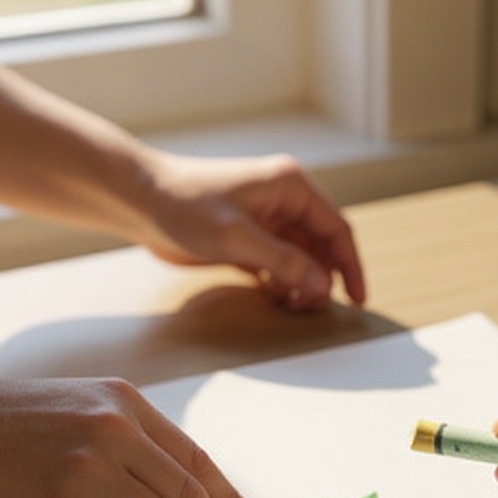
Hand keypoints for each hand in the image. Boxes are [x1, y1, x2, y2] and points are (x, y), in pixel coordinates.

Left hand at [136, 151, 365, 312]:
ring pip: (302, 259)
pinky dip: (283, 284)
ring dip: (303, 285)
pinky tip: (275, 300)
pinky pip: (279, 265)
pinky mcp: (248, 239)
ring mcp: (266, 220)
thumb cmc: (184, 207)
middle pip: (322, 246)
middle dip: (323, 279)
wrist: (139, 201)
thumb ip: (284, 262)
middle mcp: (283, 201)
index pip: (337, 229)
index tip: (357, 300)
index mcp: (291, 187)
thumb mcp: (237, 237)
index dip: (351, 266)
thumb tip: (324, 286)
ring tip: (293, 308)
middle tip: (313, 310)